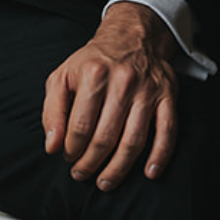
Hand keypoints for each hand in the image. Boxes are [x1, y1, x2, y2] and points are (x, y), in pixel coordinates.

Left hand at [41, 2, 179, 190]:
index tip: (68, 158)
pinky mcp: (167, 96)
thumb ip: (52, 111)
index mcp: (93, 74)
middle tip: (82, 174)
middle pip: (105, 137)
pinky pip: (167, 131)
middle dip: (91, 163)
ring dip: (119, 168)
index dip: (71, 149)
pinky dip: (160, 156)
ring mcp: (147, 90)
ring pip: (134, 140)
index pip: (80, 125)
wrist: (131, 36)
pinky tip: (149, 173)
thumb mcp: (62, 77)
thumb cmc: (92, 62)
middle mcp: (122, 81)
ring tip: (105, 182)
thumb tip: (52, 146)